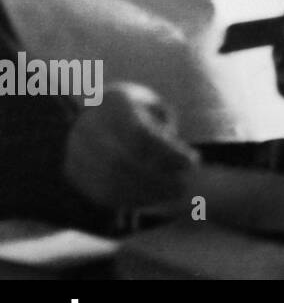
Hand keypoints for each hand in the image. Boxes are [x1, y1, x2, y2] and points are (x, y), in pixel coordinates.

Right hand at [63, 83, 198, 209]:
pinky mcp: (71, 169)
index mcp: (112, 102)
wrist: (99, 110)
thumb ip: (167, 133)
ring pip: (108, 181)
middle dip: (155, 179)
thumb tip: (183, 167)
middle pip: (120, 161)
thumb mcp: (157, 110)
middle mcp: (87, 124)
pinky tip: (153, 200)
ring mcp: (73, 148)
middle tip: (184, 187)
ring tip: (172, 195)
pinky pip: (99, 192)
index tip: (194, 162)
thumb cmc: (141, 110)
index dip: (168, 153)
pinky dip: (128, 200)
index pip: (141, 135)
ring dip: (144, 194)